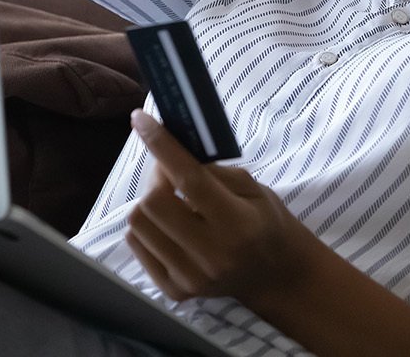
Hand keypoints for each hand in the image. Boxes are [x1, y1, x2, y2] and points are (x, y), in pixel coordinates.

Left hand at [124, 110, 318, 305]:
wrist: (273, 274)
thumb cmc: (264, 221)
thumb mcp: (251, 187)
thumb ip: (213, 170)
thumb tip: (171, 145)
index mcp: (238, 224)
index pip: (189, 179)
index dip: (162, 144)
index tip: (141, 119)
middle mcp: (212, 255)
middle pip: (153, 203)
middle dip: (155, 175)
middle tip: (168, 167)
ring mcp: (190, 277)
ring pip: (138, 223)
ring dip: (149, 200)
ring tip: (171, 198)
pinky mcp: (174, 290)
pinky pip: (136, 244)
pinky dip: (146, 224)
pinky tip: (169, 222)